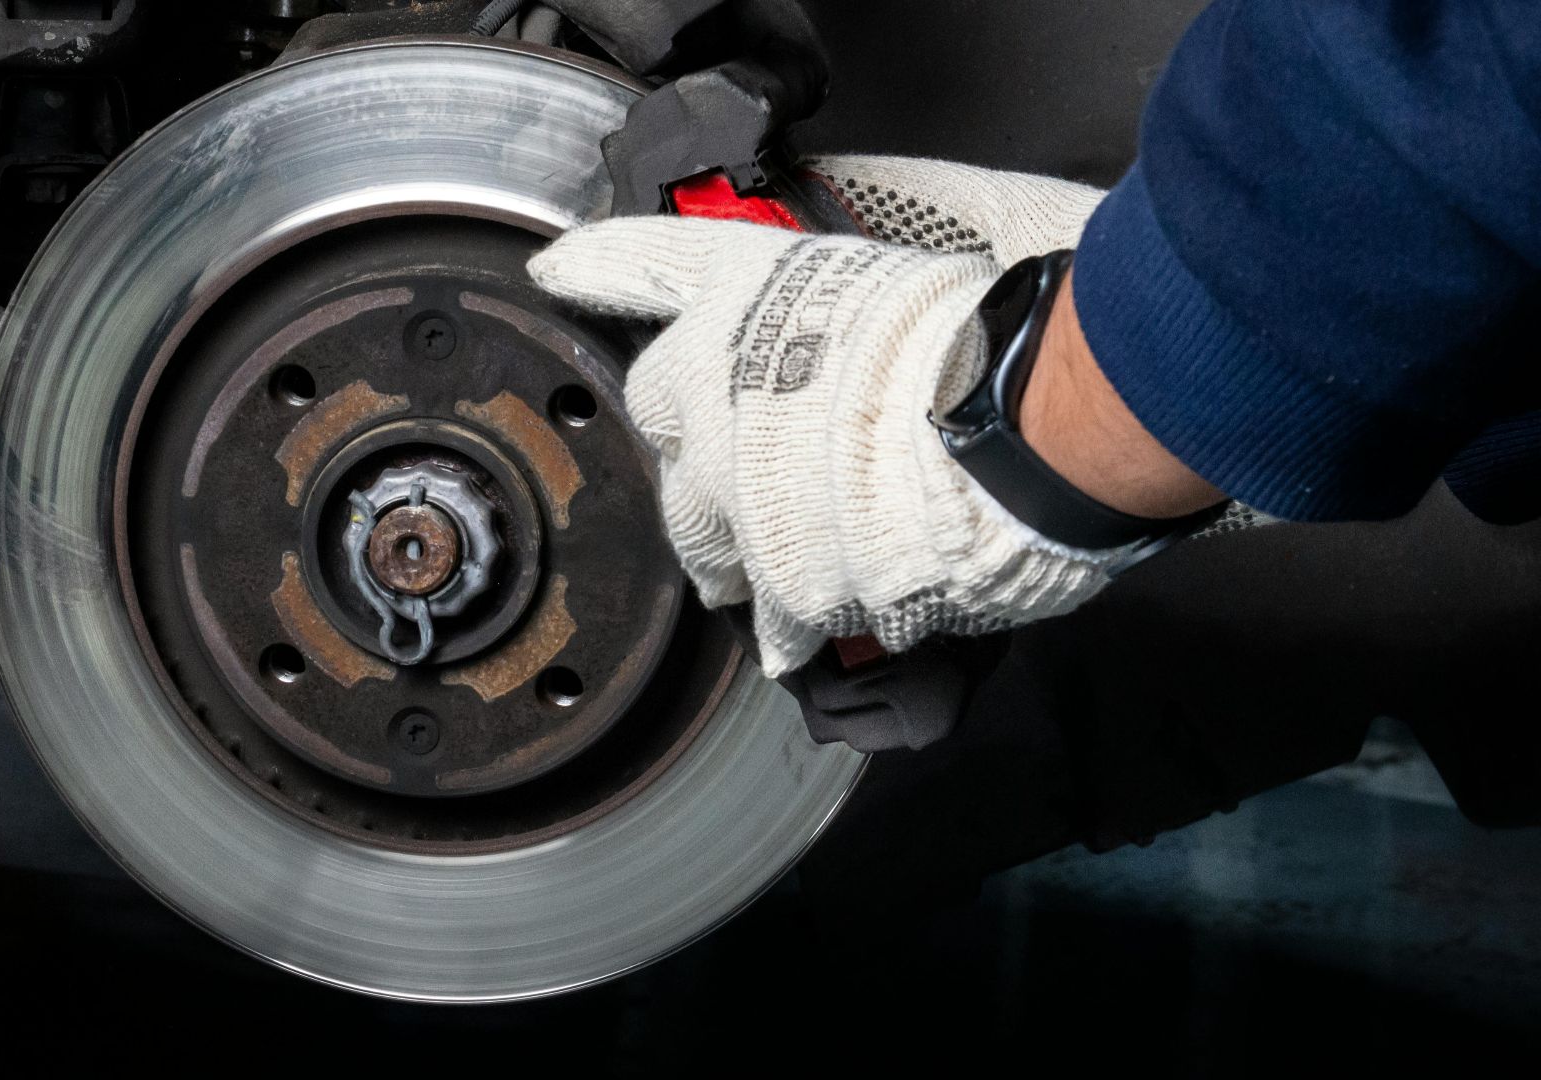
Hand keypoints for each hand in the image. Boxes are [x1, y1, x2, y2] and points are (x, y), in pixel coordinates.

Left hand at [529, 157, 1129, 675]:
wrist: (1014, 431)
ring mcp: (732, 490)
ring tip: (784, 556)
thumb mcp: (896, 277)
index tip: (558, 271)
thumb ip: (833, 314)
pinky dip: (799, 621)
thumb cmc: (976, 340)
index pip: (645, 266)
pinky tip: (825, 621)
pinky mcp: (776, 576)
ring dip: (737, 549)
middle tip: (751, 462)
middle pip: (663, 425)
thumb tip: (843, 343)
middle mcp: (709, 390)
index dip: (597, 267)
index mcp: (741, 299)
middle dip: (698, 449)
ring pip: (703, 535)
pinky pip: (773, 613)